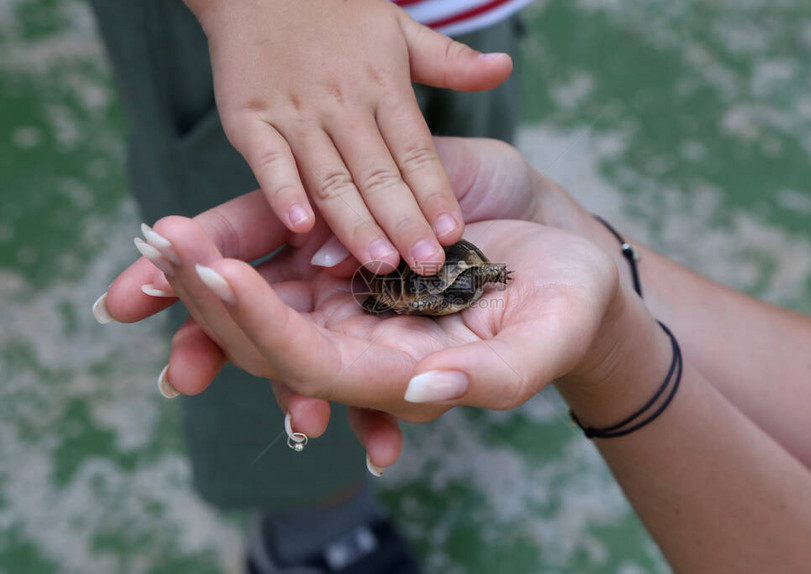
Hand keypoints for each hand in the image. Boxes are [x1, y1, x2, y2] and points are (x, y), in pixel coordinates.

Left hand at [98, 137, 542, 468]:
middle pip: (265, 334)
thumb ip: (491, 378)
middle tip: (162, 252)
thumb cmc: (563, 305)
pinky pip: (282, 240)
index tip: (220, 278)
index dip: (262, 328)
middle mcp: (356, 335)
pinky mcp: (349, 237)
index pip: (311, 364)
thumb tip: (424, 390)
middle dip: (209, 298)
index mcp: (391, 370)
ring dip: (205, 270)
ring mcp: (348, 286)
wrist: (565, 252)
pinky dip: (234, 237)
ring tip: (158, 239)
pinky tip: (192, 229)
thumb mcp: (543, 342)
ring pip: (261, 289)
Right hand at [184, 0, 512, 273]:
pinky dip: (283, 192)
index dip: (435, 192)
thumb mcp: (399, 30)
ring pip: (331, 176)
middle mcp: (342, 102)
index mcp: (382, 85)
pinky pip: (269, 161)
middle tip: (428, 267)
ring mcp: (294, 111)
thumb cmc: (335, 13)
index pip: (415, 149)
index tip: (454, 233)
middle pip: (378, 173)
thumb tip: (504, 69)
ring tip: (382, 264)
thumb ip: (449, 61)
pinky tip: (303, 229)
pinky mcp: (249, 118)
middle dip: (405, 223)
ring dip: (356, 223)